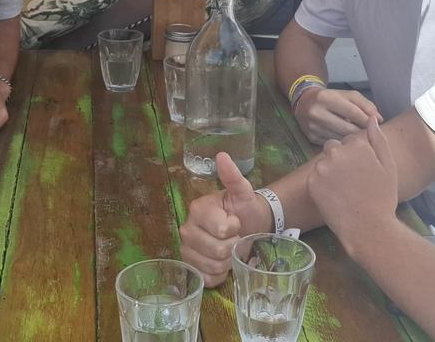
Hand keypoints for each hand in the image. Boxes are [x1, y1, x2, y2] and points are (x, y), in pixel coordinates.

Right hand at [179, 152, 271, 286]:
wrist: (247, 226)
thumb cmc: (244, 209)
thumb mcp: (243, 192)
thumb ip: (233, 176)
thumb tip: (222, 156)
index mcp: (197, 210)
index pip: (221, 230)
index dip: (235, 228)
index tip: (237, 222)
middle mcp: (186, 230)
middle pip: (217, 251)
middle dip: (233, 247)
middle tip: (236, 237)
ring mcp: (187, 250)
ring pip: (212, 266)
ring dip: (228, 262)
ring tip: (230, 250)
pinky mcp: (191, 268)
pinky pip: (207, 279)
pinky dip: (220, 275)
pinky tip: (223, 264)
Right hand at [294, 87, 382, 145]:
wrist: (305, 102)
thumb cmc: (331, 98)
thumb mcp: (347, 95)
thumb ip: (365, 104)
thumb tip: (379, 119)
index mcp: (326, 97)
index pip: (352, 112)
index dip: (367, 120)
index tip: (377, 124)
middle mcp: (317, 112)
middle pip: (348, 129)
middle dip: (362, 132)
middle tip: (370, 133)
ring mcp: (313, 127)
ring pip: (342, 139)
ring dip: (353, 139)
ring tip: (359, 136)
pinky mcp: (311, 138)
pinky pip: (334, 143)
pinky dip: (343, 142)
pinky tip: (347, 139)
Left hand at [307, 119, 398, 253]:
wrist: (368, 227)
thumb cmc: (382, 197)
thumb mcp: (388, 166)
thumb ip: (378, 140)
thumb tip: (372, 119)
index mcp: (357, 144)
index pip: (350, 140)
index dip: (357, 156)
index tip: (362, 171)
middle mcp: (337, 151)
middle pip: (334, 147)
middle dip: (340, 159)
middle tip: (352, 180)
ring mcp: (322, 166)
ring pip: (323, 161)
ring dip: (330, 170)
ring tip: (343, 189)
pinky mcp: (312, 182)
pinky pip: (315, 176)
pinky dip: (321, 184)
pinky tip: (334, 196)